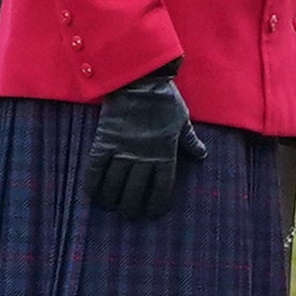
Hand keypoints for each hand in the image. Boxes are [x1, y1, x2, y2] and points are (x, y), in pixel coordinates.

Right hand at [82, 65, 208, 220]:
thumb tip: (202, 154)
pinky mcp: (104, 142)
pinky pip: (96, 168)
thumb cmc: (165, 99)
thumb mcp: (183, 120)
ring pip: (115, 184)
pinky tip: (93, 194)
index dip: (156, 203)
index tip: (152, 213)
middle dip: (132, 206)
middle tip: (128, 214)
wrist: (139, 80)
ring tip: (111, 208)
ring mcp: (122, 150)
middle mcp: (143, 156)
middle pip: (136, 190)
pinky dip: (93, 183)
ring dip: (112, 199)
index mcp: (165, 153)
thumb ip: (190, 140)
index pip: (162, 187)